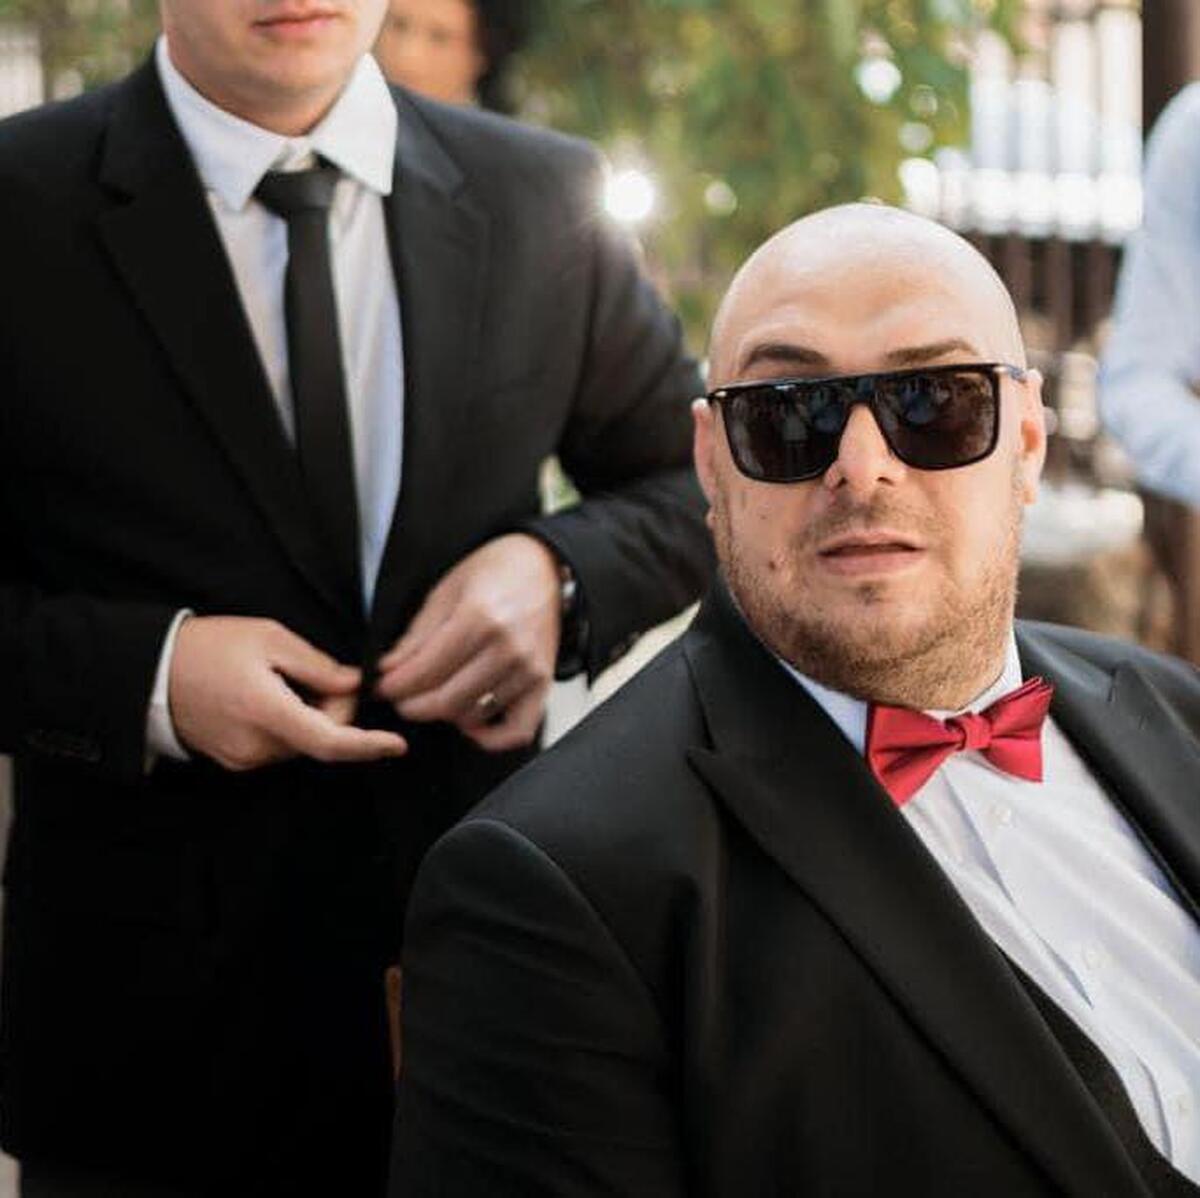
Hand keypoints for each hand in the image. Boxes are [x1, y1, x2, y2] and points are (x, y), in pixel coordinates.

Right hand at [170, 616, 406, 770]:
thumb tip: (354, 686)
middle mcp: (257, 747)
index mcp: (267, 713)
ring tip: (278, 681)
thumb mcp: (268, 639)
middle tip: (316, 674)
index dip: (368, 745)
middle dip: (333, 711)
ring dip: (309, 717)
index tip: (398, 744)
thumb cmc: (208, 647)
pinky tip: (266, 697)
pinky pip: (279, 746)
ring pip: (302, 743)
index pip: (330, 741)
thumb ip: (317, 666)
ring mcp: (244, 760)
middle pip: (320, 738)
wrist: (148, 672)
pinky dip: (288, 725)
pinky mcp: (235, 762)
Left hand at [375, 534, 561, 751]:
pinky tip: (470, 724)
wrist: (541, 566)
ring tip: (432, 699)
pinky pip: (518, 730)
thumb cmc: (494, 572)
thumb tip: (388, 670)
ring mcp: (529, 669)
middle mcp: (508, 648)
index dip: (396, 686)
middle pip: (447, 701)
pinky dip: (491, 738)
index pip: (426, 671)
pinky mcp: (544, 683)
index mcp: (480, 618)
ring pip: (474, 715)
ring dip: (445, 716)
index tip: (383, 687)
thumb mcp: (446, 591)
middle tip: (401, 698)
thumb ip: (417, 635)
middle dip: (413, 706)